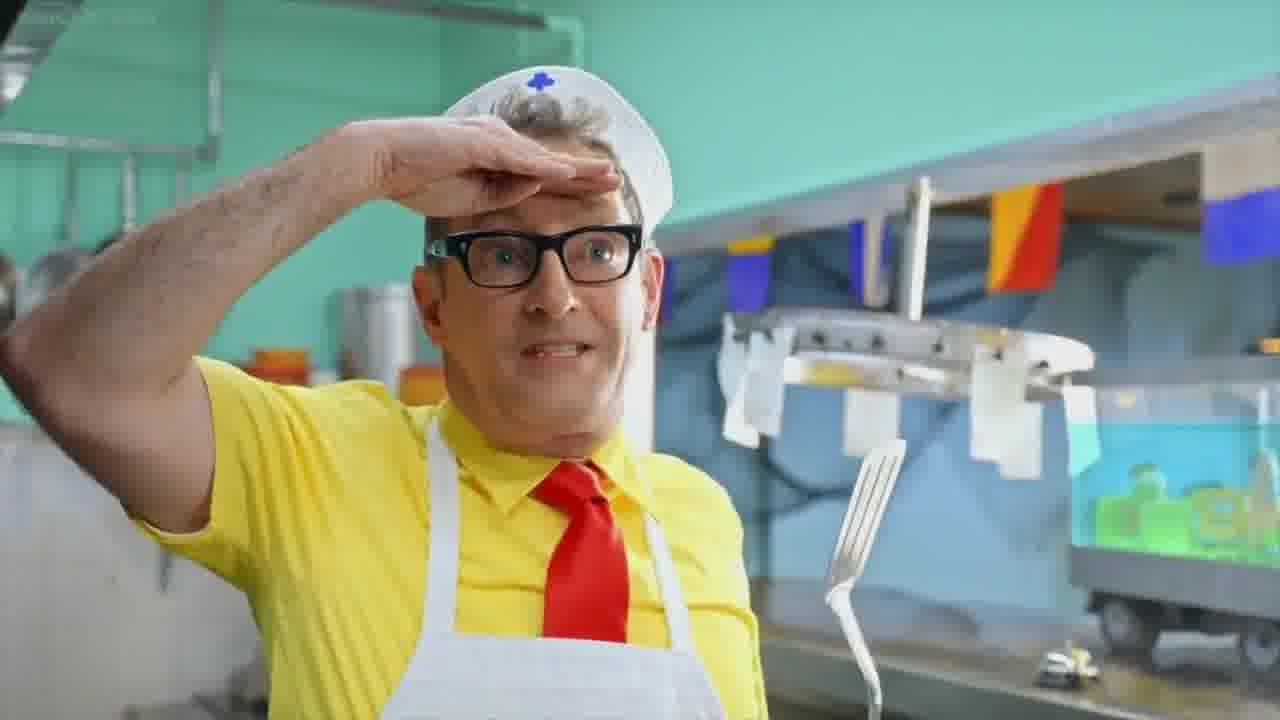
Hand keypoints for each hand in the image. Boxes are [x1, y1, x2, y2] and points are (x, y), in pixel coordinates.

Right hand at [346, 116, 622, 217]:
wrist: (381, 161)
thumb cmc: (418, 179)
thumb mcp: (471, 197)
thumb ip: (503, 192)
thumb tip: (534, 188)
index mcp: (495, 155)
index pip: (541, 171)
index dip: (571, 181)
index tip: (598, 190)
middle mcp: (498, 141)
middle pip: (550, 160)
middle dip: (585, 172)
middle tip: (616, 179)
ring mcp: (490, 139)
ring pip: (543, 157)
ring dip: (576, 168)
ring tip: (607, 175)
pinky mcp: (480, 143)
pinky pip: (520, 157)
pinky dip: (546, 166)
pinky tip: (568, 173)